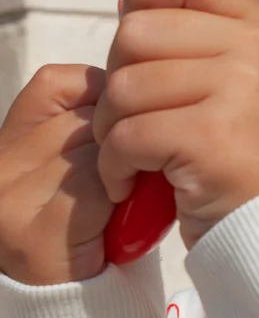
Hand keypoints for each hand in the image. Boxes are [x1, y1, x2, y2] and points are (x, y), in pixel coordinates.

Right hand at [0, 64, 112, 284]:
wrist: (78, 288)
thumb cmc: (94, 210)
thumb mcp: (82, 151)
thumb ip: (93, 115)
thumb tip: (136, 80)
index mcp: (9, 137)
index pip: (59, 82)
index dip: (101, 101)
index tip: (114, 133)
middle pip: (87, 117)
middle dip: (120, 141)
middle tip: (123, 174)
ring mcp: (8, 200)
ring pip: (95, 151)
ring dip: (123, 172)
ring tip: (118, 198)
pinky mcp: (30, 234)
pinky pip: (96, 190)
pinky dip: (118, 202)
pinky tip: (112, 220)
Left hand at [93, 0, 258, 248]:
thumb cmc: (248, 154)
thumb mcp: (243, 79)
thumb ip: (199, 37)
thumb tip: (129, 1)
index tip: (135, 28)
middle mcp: (254, 48)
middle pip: (138, 30)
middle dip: (118, 76)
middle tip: (137, 114)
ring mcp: (238, 88)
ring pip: (123, 86)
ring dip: (111, 129)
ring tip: (136, 154)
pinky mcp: (212, 136)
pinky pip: (126, 134)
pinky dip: (116, 166)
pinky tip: (136, 180)